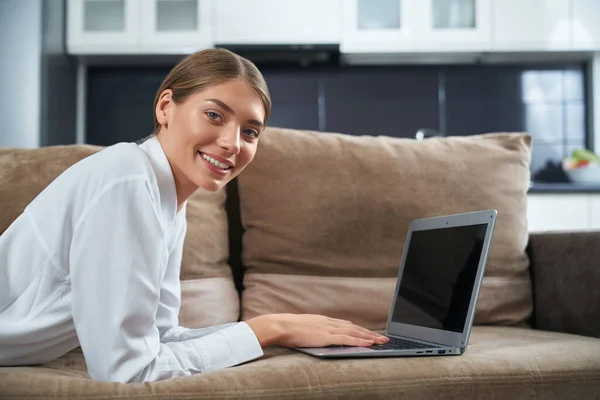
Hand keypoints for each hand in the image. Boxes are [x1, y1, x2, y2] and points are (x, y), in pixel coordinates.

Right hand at [246, 313, 388, 347]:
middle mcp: (329, 323)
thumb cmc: (286, 328)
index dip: (358, 329)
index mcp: (323, 320)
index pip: (345, 324)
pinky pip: (347, 339)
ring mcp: (328, 329)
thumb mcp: (302, 327)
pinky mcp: (326, 337)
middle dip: (369, 332)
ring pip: (354, 332)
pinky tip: (368, 343)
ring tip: (381, 341)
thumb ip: (312, 330)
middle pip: (354, 327)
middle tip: (383, 337)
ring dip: (369, 336)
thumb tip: (315, 334)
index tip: (368, 332)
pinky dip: (359, 340)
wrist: (280, 326)